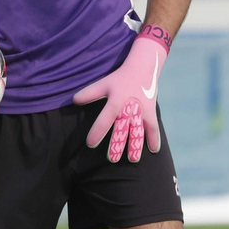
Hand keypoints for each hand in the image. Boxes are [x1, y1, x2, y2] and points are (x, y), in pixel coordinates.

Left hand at [72, 26, 170, 162]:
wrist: (142, 68)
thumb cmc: (120, 78)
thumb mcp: (103, 83)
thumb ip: (89, 93)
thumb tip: (73, 101)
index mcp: (116, 101)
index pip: (104, 120)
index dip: (97, 132)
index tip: (90, 144)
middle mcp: (129, 109)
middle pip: (123, 130)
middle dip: (118, 145)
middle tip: (112, 159)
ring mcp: (142, 111)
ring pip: (139, 132)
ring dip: (136, 146)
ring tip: (133, 160)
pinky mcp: (151, 113)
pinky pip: (153, 128)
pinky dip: (154, 139)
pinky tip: (153, 151)